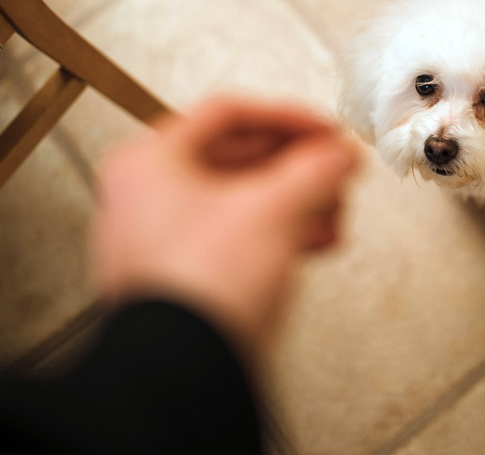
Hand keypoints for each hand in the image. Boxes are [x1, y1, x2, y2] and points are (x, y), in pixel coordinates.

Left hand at [90, 98, 359, 356]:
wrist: (183, 371)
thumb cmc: (203, 286)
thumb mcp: (274, 208)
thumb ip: (316, 169)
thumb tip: (341, 152)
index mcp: (149, 161)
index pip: (228, 113)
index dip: (288, 117)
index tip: (324, 130)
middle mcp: (142, 196)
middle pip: (236, 160)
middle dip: (297, 167)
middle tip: (333, 169)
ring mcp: (156, 240)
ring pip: (238, 202)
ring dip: (293, 202)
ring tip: (334, 210)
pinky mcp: (177, 279)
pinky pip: (232, 239)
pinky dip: (275, 234)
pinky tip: (315, 241)